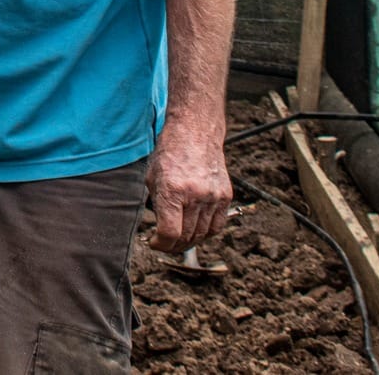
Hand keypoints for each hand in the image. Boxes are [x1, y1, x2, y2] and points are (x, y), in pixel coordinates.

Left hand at [146, 121, 231, 252]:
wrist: (195, 133)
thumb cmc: (169, 154)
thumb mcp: (152, 178)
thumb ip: (157, 205)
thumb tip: (160, 231)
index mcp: (172, 190)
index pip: (169, 233)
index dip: (160, 244)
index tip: (154, 242)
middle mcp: (195, 195)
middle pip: (186, 237)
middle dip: (173, 245)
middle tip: (165, 244)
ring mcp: (213, 197)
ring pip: (202, 234)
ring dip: (189, 241)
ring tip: (179, 239)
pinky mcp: (225, 196)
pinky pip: (217, 226)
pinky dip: (206, 233)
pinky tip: (196, 230)